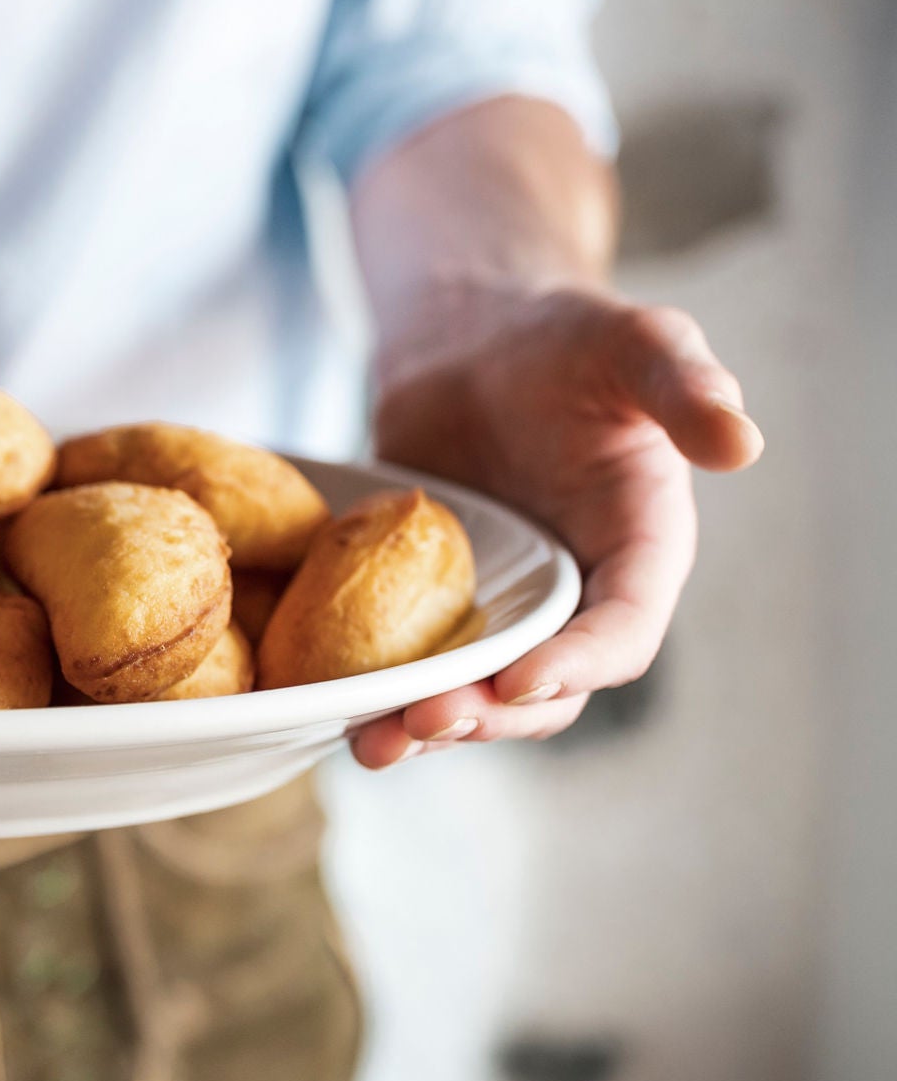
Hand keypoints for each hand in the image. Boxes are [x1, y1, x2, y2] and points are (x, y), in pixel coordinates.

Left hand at [350, 281, 764, 768]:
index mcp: (640, 552)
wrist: (470, 341)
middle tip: (431, 719)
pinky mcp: (437, 608)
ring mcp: (505, 609)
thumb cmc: (564, 338)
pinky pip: (418, 669)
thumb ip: (687, 386)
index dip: (583, 663)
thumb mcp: (636, 345)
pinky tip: (338, 718)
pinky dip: (385, 700)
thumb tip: (742, 441)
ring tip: (378, 742)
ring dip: (433, 727)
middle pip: (548, 690)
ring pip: (480, 696)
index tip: (526, 675)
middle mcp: (577, 598)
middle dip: (494, 714)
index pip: (625, 630)